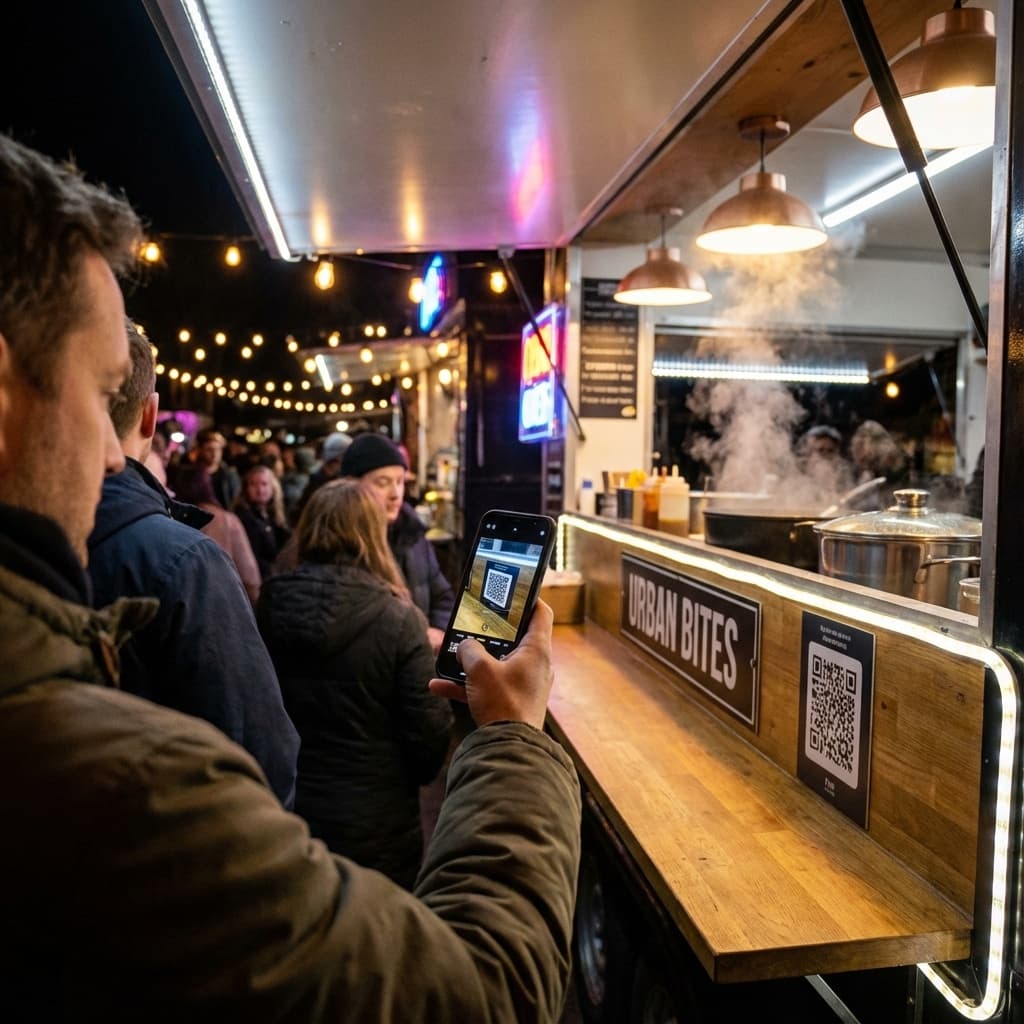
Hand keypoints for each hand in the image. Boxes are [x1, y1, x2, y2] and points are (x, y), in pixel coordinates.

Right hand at [429, 600, 553, 729]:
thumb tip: (465, 646)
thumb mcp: (480, 669)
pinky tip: (438, 686)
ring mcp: (524, 684)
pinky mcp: (511, 702)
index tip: (512, 590)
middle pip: (514, 637)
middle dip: (489, 631)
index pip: (540, 612)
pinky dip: (466, 685)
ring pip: (496, 663)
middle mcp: (535, 665)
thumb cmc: (503, 704)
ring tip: (449, 655)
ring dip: (471, 660)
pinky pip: (487, 686)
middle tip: (472, 621)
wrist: (507, 749)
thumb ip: (469, 649)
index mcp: (537, 650)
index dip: (528, 597)